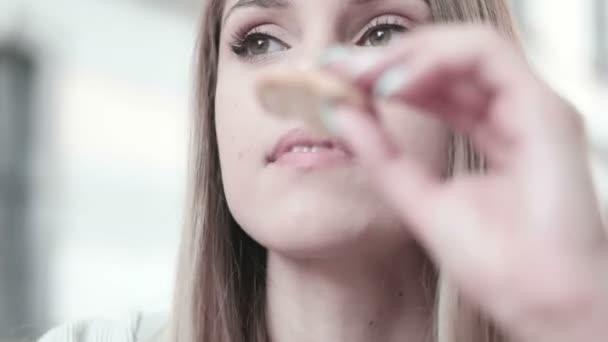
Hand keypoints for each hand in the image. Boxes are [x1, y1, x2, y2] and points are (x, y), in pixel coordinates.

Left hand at [322, 24, 607, 341]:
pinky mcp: (544, 111)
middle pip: (449, 62)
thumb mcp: (420, 199)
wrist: (541, 304)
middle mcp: (516, 114)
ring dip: (409, 53)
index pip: (438, 87)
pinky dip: (436, 62)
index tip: (338, 78)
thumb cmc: (497, 264)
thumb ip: (383, 155)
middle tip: (338, 67)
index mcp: (494, 133)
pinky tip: (393, 84)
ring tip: (361, 75)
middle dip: (391, 58)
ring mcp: (533, 109)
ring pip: (469, 48)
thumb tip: (341, 114)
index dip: (388, 75)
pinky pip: (488, 58)